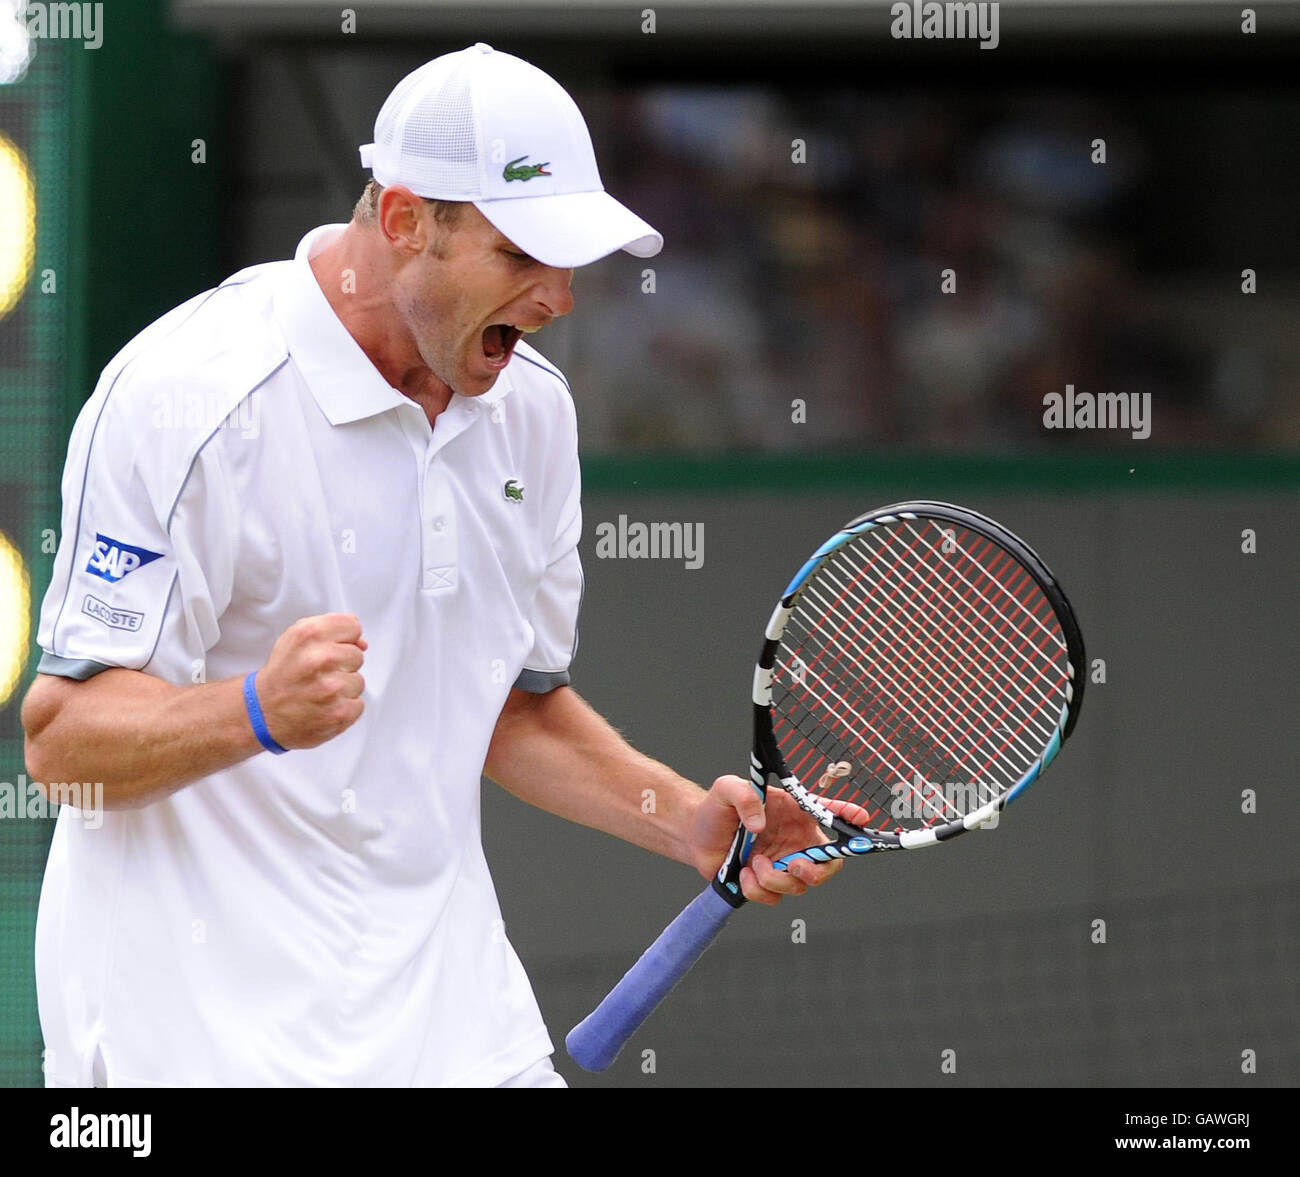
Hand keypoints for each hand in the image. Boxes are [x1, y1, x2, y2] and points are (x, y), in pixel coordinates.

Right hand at [254, 613, 367, 749]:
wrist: (261, 712)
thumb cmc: (282, 674)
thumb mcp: (296, 639)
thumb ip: (331, 630)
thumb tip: (362, 643)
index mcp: (309, 634)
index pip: (352, 626)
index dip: (343, 639)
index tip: (329, 649)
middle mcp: (320, 659)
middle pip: (358, 655)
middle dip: (342, 664)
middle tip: (318, 674)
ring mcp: (331, 688)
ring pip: (358, 681)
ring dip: (343, 688)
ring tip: (319, 692)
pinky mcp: (339, 713)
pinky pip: (358, 704)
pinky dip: (344, 708)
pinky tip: (324, 707)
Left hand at [688, 774, 844, 905]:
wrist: (695, 835)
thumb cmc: (717, 808)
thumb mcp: (727, 789)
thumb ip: (744, 796)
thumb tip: (760, 824)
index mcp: (796, 814)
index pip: (831, 815)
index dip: (850, 818)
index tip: (862, 818)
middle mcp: (796, 841)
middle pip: (829, 864)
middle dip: (817, 871)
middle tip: (794, 865)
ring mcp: (783, 865)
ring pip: (800, 886)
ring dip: (775, 879)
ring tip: (753, 863)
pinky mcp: (768, 884)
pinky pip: (775, 897)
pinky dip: (758, 890)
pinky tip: (743, 874)